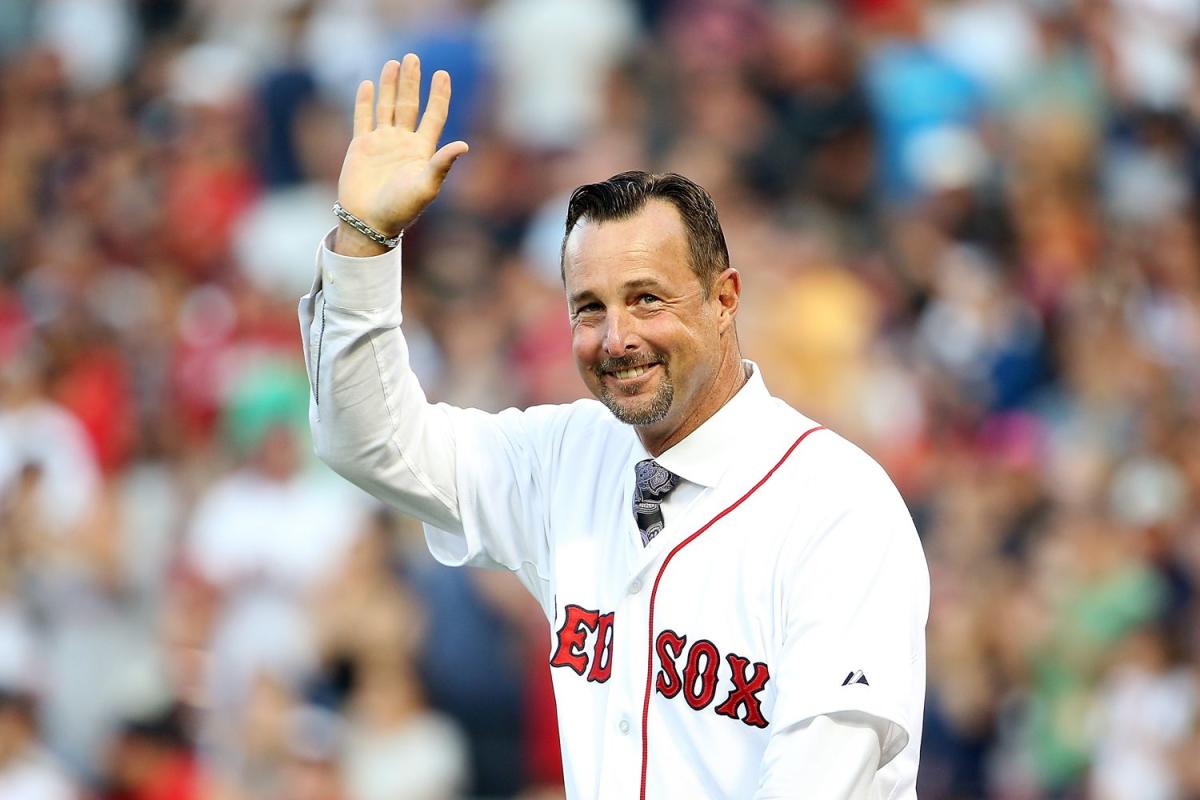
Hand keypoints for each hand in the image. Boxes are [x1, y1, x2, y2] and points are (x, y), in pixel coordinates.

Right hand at [334, 54, 468, 255]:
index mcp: (422, 151)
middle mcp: (403, 143)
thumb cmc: (401, 209)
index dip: (438, 95)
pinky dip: (366, 101)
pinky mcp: (361, 147)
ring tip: (395, 63)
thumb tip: (464, 145)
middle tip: (414, 57)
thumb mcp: (426, 186)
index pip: (433, 115)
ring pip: (387, 107)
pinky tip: (369, 84)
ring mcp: (382, 144)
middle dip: (412, 82)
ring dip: (391, 86)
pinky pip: (364, 118)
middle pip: (409, 105)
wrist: (370, 222)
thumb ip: (442, 163)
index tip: (442, 74)